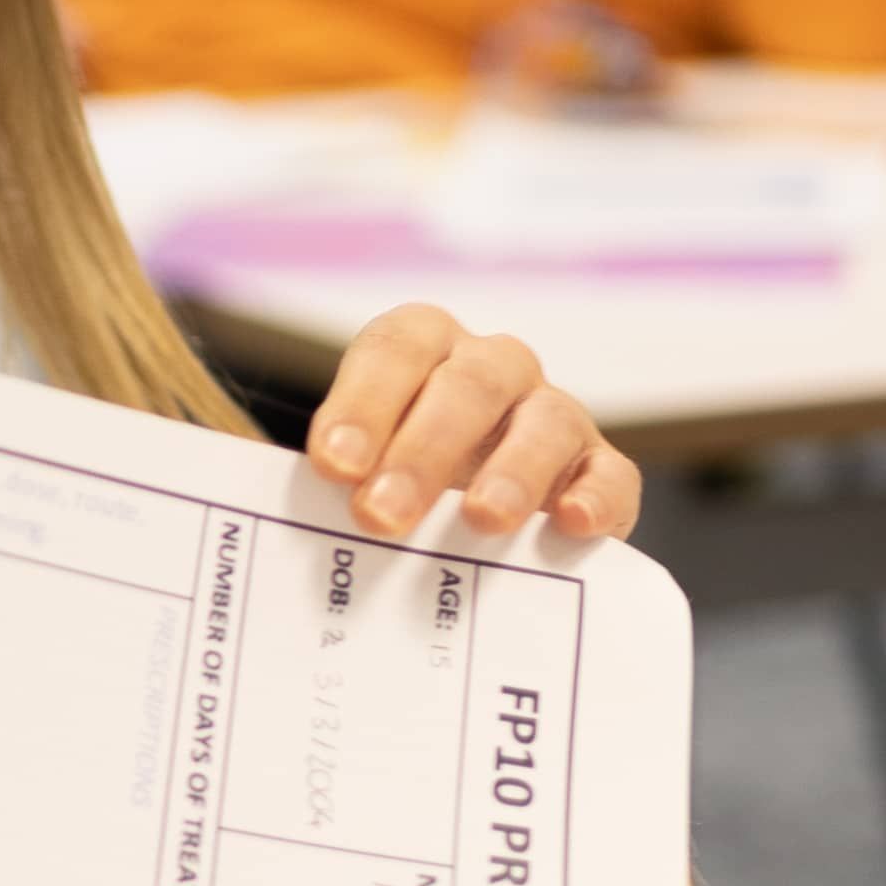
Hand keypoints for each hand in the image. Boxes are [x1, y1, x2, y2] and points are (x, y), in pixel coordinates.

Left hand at [305, 307, 640, 543]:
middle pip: (466, 385)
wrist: (473, 537)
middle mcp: (493, 370)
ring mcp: (552, 416)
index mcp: (423, 352)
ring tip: (482, 521)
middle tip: (381, 515)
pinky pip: (610, 473)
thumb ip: (334, 485)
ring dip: (511, 470)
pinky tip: (570, 523)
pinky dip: (595, 494)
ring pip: (543, 422)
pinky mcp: (599, 471)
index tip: (332, 466)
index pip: (396, 348)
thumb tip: (275, 524)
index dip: (363, 402)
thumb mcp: (359, 477)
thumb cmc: (396, 490)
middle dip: (422, 451)